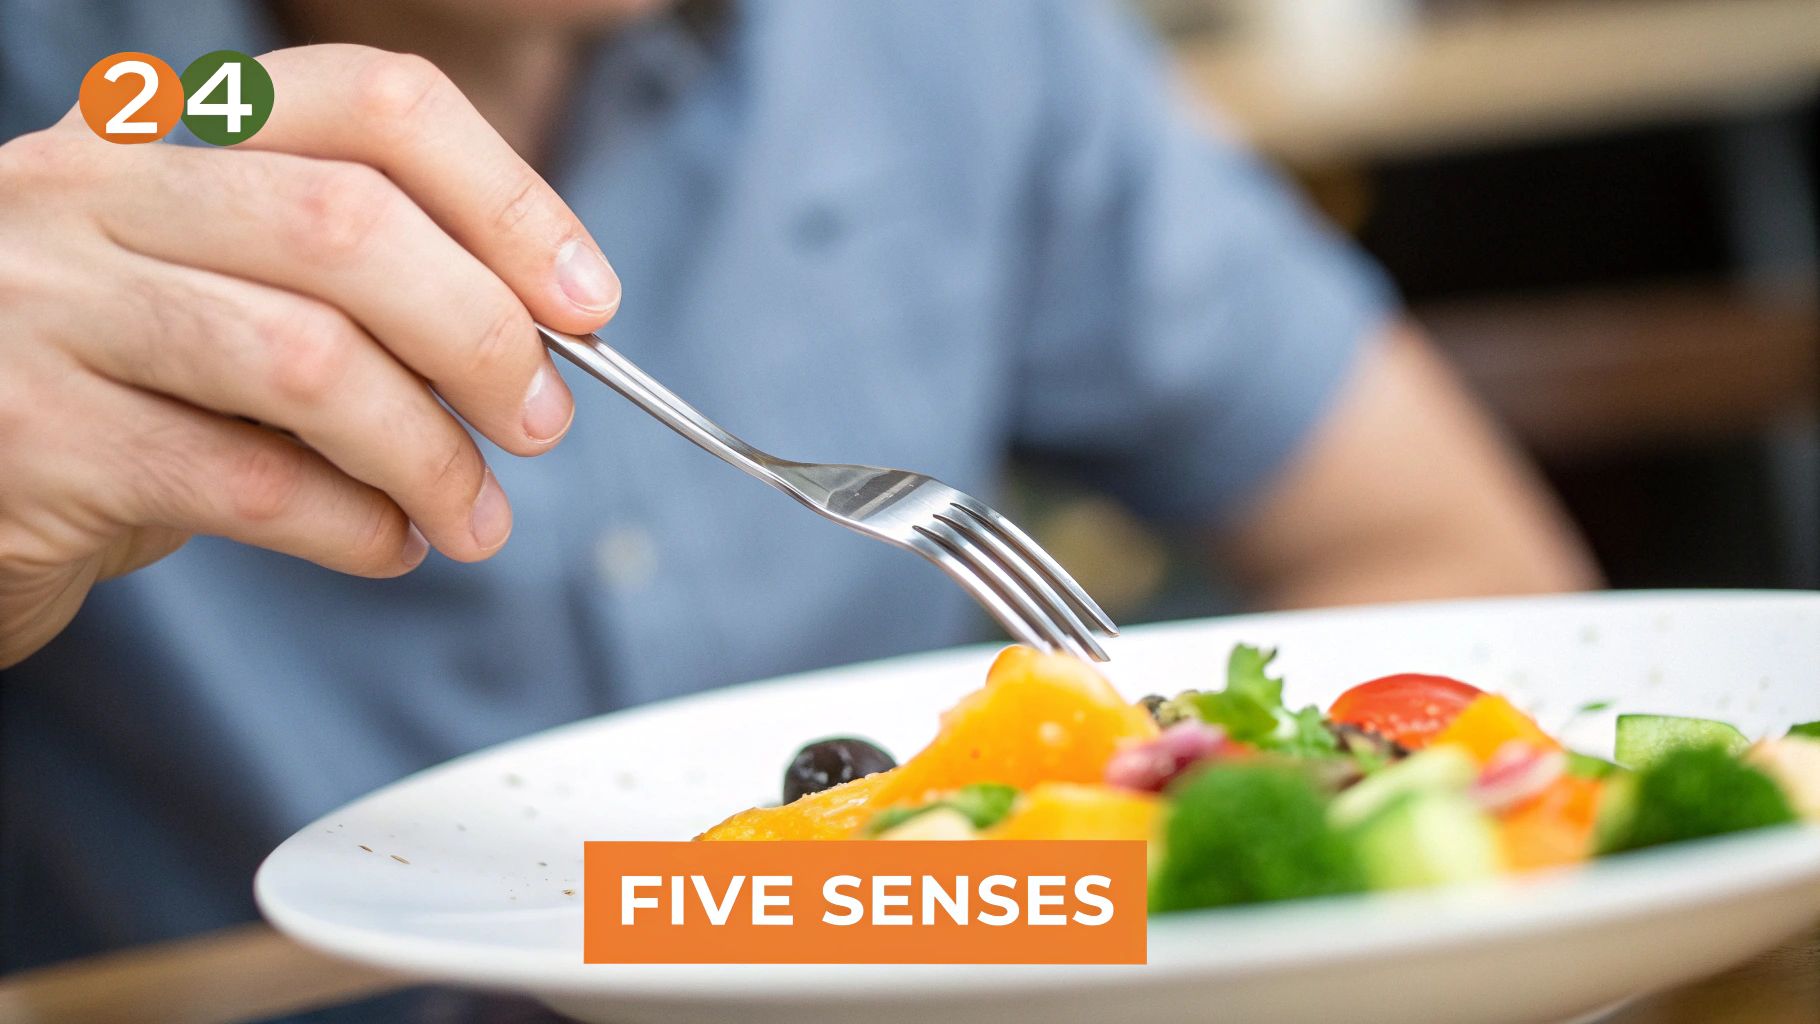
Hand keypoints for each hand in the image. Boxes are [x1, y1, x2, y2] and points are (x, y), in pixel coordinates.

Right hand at [0, 44, 620, 666]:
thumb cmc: (119, 378)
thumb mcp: (223, 290)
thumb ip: (353, 287)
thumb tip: (547, 338)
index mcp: (163, 130)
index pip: (373, 103)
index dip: (509, 199)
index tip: (587, 300)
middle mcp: (93, 191)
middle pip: (350, 226)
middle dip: (484, 335)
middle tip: (542, 421)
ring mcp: (48, 309)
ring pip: (306, 360)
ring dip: (429, 453)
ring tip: (475, 514)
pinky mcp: (34, 441)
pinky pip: (248, 483)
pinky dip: (355, 525)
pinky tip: (389, 545)